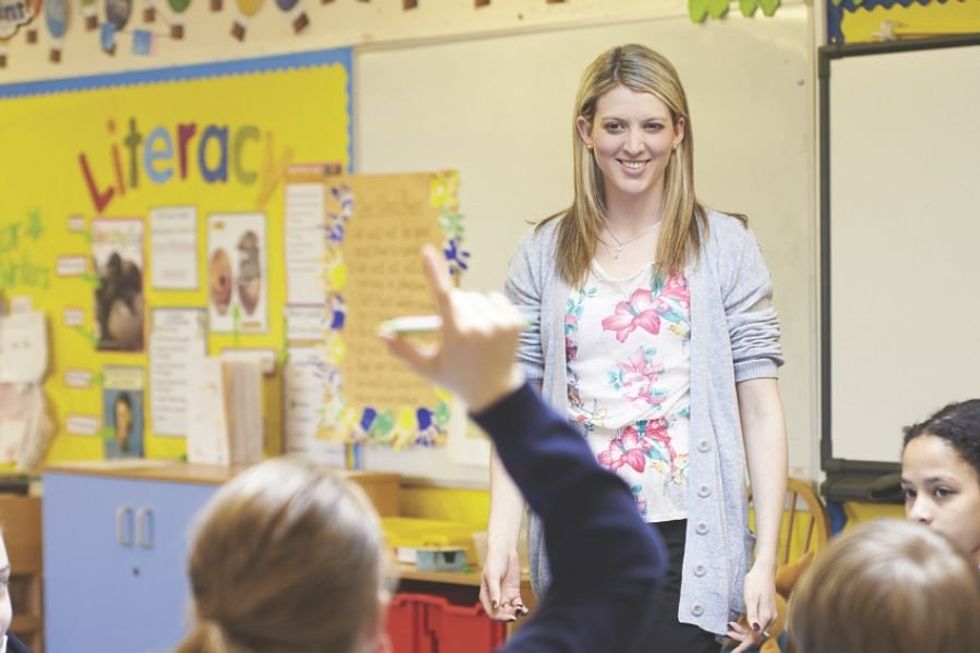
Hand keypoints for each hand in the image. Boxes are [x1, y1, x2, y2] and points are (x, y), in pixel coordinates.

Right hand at [379, 245, 525, 411]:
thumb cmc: (455, 377)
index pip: (442, 296)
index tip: (426, 251)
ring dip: (473, 309)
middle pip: (459, 297)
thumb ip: (403, 350)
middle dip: (455, 308)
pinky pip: (496, 298)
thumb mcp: (427, 367)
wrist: (495, 392)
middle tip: (458, 333)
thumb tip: (379, 333)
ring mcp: (499, 323)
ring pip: (477, 297)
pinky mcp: (515, 321)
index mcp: (456, 335)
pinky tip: (491, 329)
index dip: (433, 272)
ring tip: (476, 334)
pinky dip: (491, 308)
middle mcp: (478, 327)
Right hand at [479, 546, 527, 621]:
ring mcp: (505, 596)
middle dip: (509, 615)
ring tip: (522, 609)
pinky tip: (525, 609)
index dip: (500, 617)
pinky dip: (521, 609)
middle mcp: (495, 599)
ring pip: (510, 611)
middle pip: (501, 614)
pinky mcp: (514, 593)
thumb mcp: (493, 575)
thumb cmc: (494, 561)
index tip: (510, 616)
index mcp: (486, 596)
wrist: (504, 550)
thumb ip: (494, 591)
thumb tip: (495, 605)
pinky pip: (517, 605)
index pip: (492, 613)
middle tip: (517, 610)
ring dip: (516, 613)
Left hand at [725, 563, 775, 652]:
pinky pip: (756, 625)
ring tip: (729, 628)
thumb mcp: (751, 597)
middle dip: (740, 638)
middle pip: (755, 636)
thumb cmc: (756, 581)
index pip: (754, 637)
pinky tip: (735, 623)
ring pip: (755, 631)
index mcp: (766, 617)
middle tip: (726, 634)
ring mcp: (769, 616)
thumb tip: (755, 629)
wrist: (764, 569)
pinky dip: (746, 626)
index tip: (733, 652)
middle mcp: (770, 619)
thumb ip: (753, 614)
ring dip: (742, 632)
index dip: (742, 645)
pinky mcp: (766, 612)